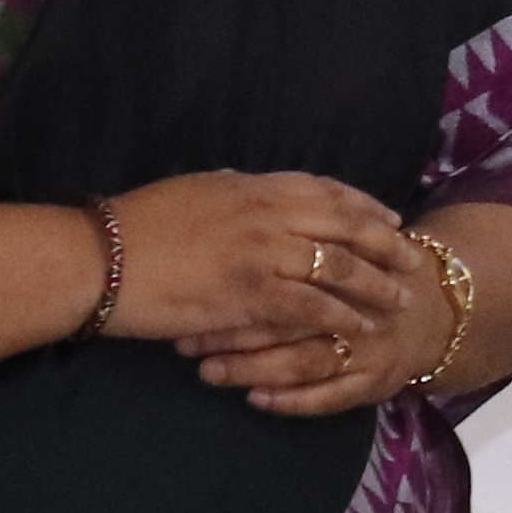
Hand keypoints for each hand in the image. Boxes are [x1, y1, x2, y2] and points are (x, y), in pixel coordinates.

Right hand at [100, 171, 442, 416]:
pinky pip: (311, 307)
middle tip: (413, 259)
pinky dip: (340, 317)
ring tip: (399, 298)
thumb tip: (258, 184)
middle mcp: (268, 214)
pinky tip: (359, 328)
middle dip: (386, 242)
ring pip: (338, 267)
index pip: (326, 191)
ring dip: (375, 284)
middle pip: (346, 225)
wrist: (99, 259)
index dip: (364, 206)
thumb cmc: (138, 224)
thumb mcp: (196, 189)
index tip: (389, 217)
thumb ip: (236, 188)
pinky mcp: (250, 295)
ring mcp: (262, 254)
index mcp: (254, 185)